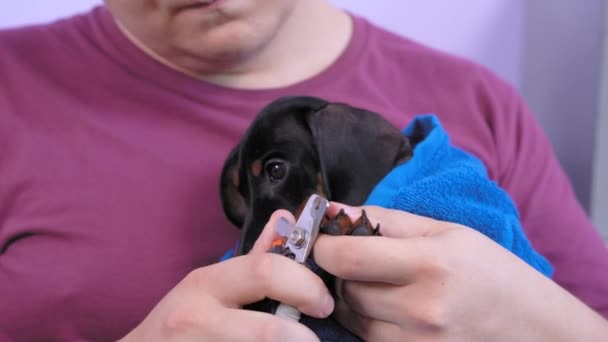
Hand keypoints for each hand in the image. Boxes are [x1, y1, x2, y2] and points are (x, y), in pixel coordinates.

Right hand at [120, 210, 332, 341]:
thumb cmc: (180, 321)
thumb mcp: (211, 285)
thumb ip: (254, 258)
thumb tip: (286, 218)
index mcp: (208, 283)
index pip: (265, 270)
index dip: (304, 285)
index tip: (323, 300)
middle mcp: (198, 316)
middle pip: (266, 329)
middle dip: (301, 337)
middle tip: (317, 338)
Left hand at [313, 203, 607, 340]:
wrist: (535, 329)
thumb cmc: (491, 272)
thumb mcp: (446, 232)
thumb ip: (384, 220)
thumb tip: (331, 209)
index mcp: (431, 264)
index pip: (347, 258)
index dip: (323, 246)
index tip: (324, 240)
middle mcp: (422, 310)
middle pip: (345, 290)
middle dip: (339, 273)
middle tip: (356, 260)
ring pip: (353, 318)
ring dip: (353, 299)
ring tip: (380, 285)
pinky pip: (369, 340)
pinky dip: (369, 322)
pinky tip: (391, 309)